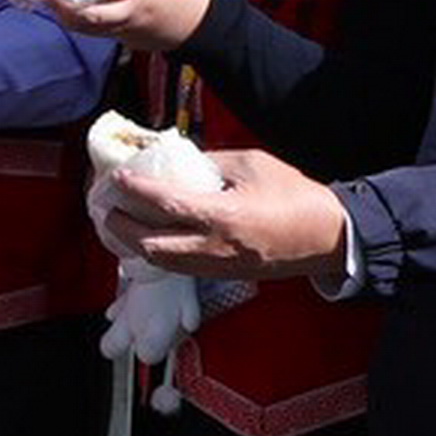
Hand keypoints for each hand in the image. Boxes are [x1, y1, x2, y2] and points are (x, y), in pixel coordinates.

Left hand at [41, 0, 215, 52]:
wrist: (206, 22)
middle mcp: (133, 10)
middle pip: (92, 15)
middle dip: (65, 6)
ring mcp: (130, 29)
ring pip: (91, 28)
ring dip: (68, 16)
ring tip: (52, 2)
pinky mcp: (129, 40)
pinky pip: (101, 32)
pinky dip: (85, 22)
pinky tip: (75, 11)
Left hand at [94, 142, 345, 281]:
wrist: (327, 236)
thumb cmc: (294, 195)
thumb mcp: (252, 164)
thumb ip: (212, 163)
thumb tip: (181, 160)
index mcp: (223, 216)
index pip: (167, 205)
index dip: (137, 191)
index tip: (118, 178)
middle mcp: (215, 247)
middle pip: (152, 246)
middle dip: (123, 228)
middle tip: (108, 208)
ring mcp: (219, 266)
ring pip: (163, 262)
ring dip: (137, 244)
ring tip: (122, 224)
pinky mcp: (224, 275)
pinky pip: (181, 267)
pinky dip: (160, 254)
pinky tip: (152, 238)